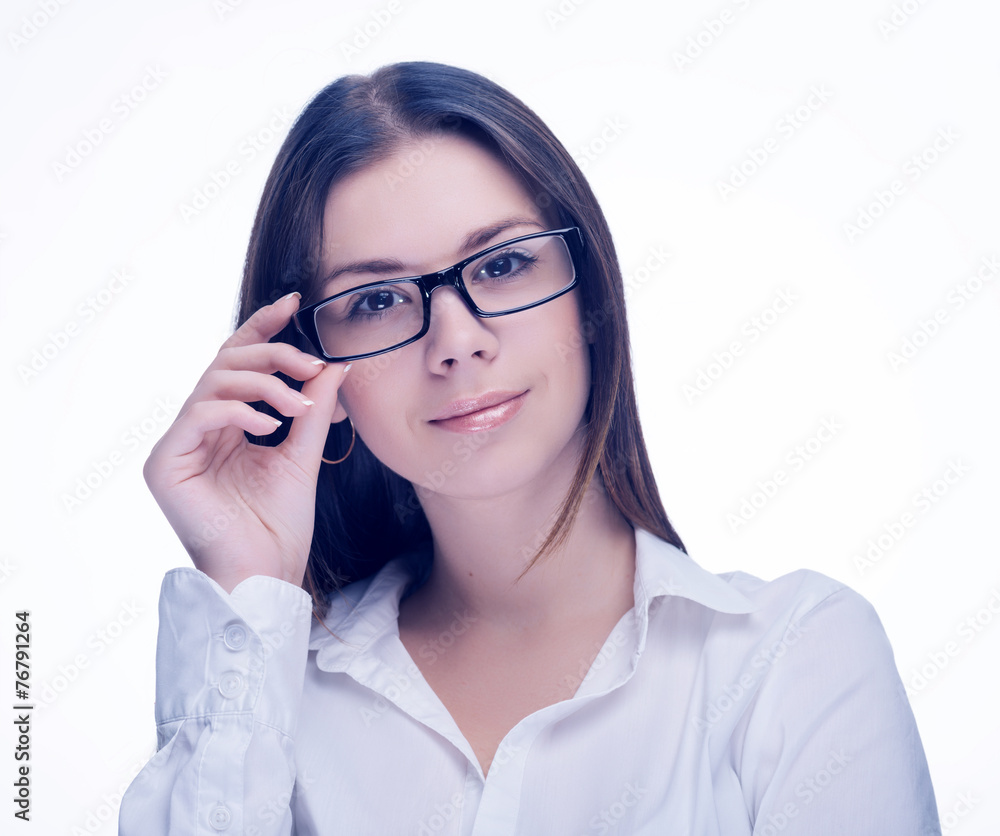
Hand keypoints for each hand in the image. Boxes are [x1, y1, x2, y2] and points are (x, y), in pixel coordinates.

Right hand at [143, 292, 350, 592]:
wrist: (267, 574)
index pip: (240, 362)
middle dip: (271, 352)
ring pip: (214, 381)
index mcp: (227, 425)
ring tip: (300, 403)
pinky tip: (272, 423)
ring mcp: (178, 445)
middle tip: (310, 362)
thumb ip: (314, 409)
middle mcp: (198, 429)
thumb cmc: (280, 525)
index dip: (263, 328)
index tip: (294, 303)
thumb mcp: (303, 454)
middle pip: (226, 362)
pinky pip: (199, 413)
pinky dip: (239, 411)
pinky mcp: (164, 464)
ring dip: (264, 383)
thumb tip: (333, 363)